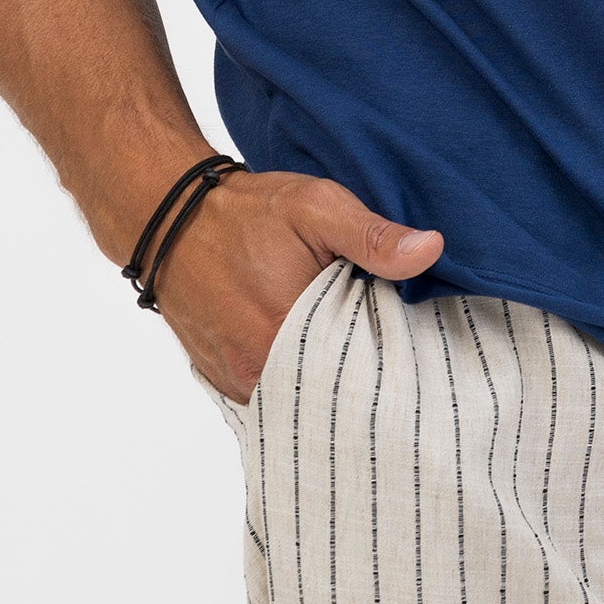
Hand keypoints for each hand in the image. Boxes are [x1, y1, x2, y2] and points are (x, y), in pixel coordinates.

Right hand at [148, 167, 443, 404]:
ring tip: (343, 341)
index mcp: (288, 337)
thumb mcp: (317, 207)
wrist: (171, 217)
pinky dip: (294, 375)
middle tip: (377, 336)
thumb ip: (373, 235)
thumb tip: (432, 249)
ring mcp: (236, 381)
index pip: (361, 374)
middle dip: (357, 371)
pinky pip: (272, 393)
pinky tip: (308, 345)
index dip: (387, 356)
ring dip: (324, 375)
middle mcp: (257, 372)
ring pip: (300, 396)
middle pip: (330, 392)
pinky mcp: (223, 380)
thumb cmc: (247, 212)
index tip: (403, 334)